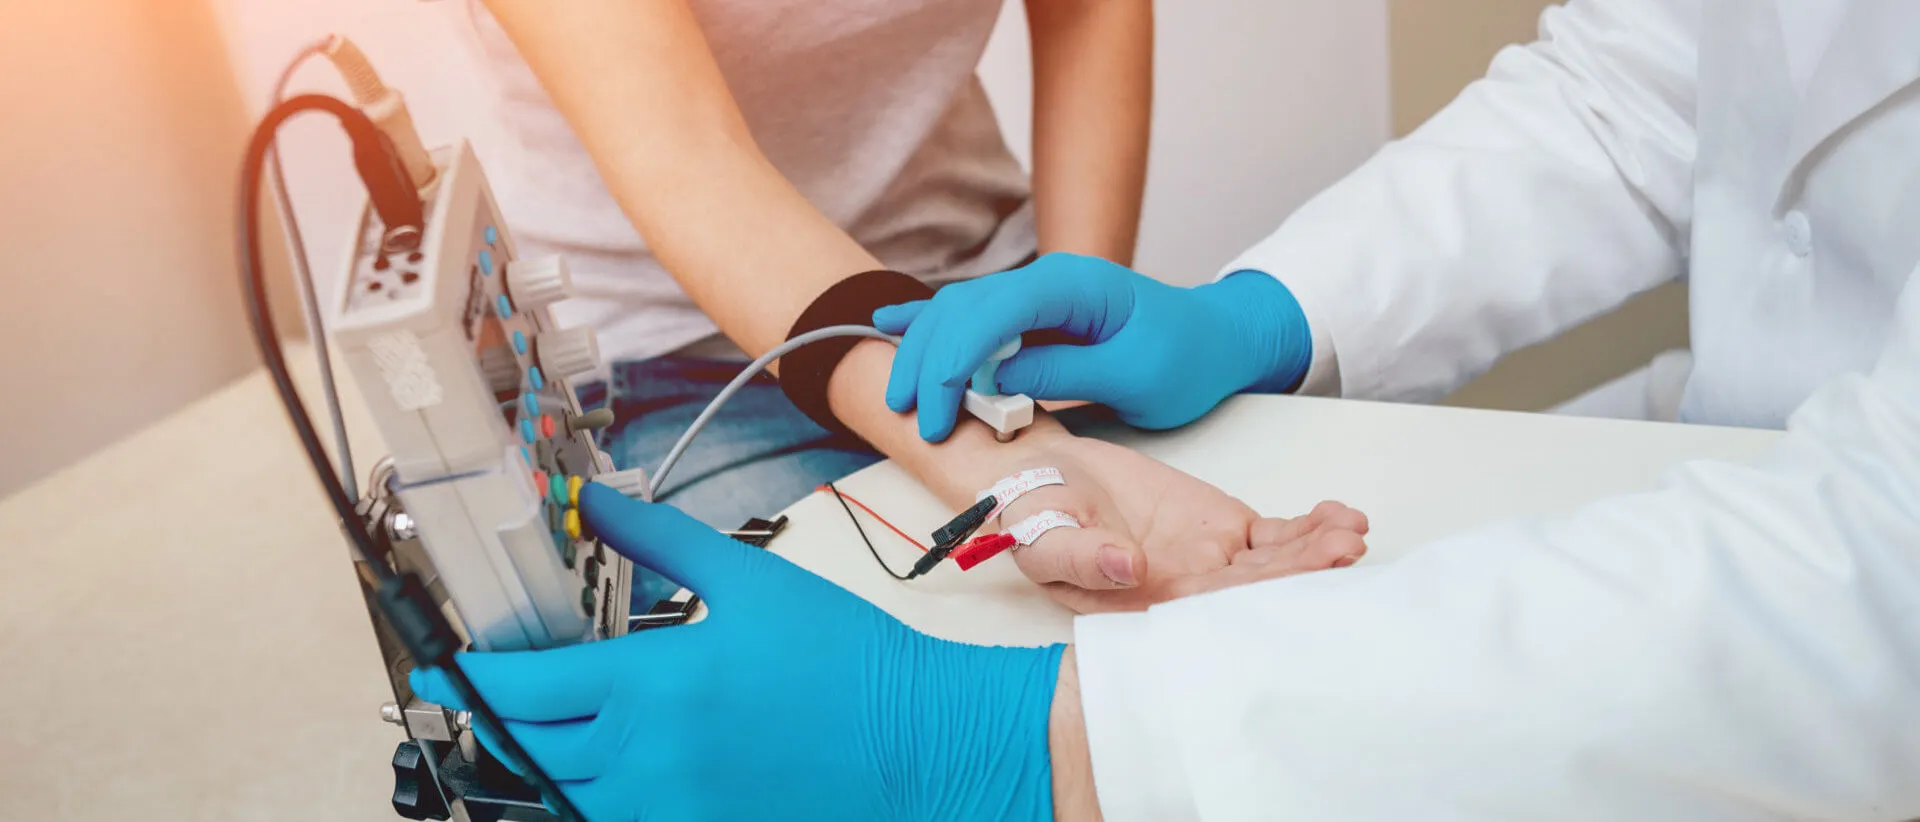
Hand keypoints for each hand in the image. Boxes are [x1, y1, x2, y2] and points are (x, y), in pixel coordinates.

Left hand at [411, 484, 1063, 821]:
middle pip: (527, 749)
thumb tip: (594, 504)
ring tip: (548, 724)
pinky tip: (611, 761)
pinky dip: (595, 794)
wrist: (916, 740)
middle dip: (497, 719)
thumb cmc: (844, 658)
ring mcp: (668, 809)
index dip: (471, 676)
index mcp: (650, 686)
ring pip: (564, 797)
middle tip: (490, 690)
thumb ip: (657, 540)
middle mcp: (644, 759)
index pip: (522, 688)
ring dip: (543, 761)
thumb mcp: (748, 579)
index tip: (448, 663)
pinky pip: (615, 821)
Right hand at [875, 253, 1312, 441]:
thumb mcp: (1135, 375)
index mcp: (1072, 286)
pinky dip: (932, 323)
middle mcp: (1046, 280)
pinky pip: (972, 317)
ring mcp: (1037, 294)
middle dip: (925, 360)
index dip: (952, 362)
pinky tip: (890, 323)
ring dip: (922, 349)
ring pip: (959, 312)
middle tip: (906, 414)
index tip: (936, 414)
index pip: (991, 313)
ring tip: (897, 394)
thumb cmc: (1187, 357)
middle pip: (962, 309)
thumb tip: (997, 382)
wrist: (1216, 339)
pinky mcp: (1034, 315)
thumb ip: (1064, 373)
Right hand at [989, 437, 1367, 612]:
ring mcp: (1213, 563)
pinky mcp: (1227, 531)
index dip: (1247, 603)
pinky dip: (1309, 529)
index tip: (1284, 587)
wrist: (1045, 474)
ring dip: (1315, 553)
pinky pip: (1277, 537)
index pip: (1203, 614)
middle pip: (1253, 592)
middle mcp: (1186, 594)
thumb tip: (1126, 567)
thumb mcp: (1039, 536)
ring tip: (1350, 532)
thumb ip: (1079, 556)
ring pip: (1276, 566)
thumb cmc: (1034, 513)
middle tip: (1340, 552)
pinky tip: (1339, 517)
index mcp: (1143, 608)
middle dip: (1301, 575)